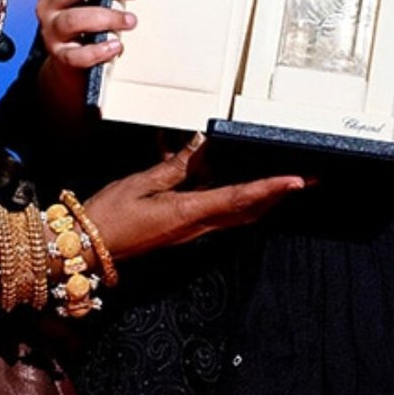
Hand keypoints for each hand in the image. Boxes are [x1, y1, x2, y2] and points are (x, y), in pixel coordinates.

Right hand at [35, 0, 138, 107]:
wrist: (69, 57)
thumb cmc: (85, 17)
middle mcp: (50, 2)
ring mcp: (52, 29)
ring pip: (74, 19)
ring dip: (106, 18)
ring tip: (130, 21)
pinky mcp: (60, 55)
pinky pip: (76, 55)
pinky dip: (98, 51)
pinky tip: (115, 46)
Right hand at [82, 137, 307, 260]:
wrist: (86, 250)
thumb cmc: (109, 216)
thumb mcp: (142, 184)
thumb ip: (175, 165)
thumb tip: (202, 143)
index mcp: (188, 213)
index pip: (238, 198)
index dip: (270, 188)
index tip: (296, 180)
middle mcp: (197, 227)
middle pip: (249, 210)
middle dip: (279, 195)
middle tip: (307, 178)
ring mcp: (191, 232)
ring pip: (238, 215)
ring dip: (264, 198)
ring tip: (286, 180)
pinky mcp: (183, 230)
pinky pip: (219, 214)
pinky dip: (238, 200)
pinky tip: (239, 185)